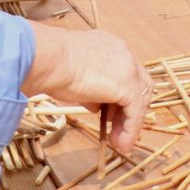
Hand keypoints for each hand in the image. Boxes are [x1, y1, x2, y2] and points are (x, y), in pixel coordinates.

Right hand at [22, 23, 151, 156]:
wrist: (49, 59)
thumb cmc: (51, 64)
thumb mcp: (74, 73)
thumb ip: (90, 87)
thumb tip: (95, 104)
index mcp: (111, 46)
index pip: (126, 73)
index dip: (121, 96)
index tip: (111, 114)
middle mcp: (124, 54)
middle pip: (138, 86)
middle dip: (128, 110)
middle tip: (116, 130)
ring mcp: (128, 69)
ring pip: (140, 99)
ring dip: (130, 123)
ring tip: (118, 142)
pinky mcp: (127, 86)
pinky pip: (135, 112)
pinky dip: (130, 129)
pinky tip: (121, 143)